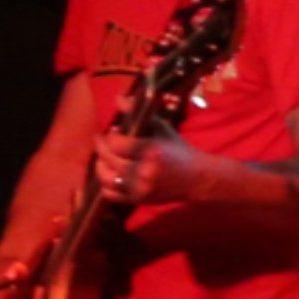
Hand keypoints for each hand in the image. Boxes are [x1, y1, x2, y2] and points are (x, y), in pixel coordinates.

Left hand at [94, 121, 215, 206]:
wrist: (197, 179)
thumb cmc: (179, 150)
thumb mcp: (162, 128)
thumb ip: (138, 113)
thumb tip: (117, 98)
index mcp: (152, 151)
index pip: (117, 143)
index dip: (110, 136)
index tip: (114, 131)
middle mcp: (144, 172)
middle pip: (109, 159)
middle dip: (101, 147)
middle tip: (101, 139)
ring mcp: (140, 189)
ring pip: (106, 178)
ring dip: (101, 165)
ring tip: (104, 157)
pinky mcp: (138, 200)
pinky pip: (111, 194)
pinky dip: (106, 184)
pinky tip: (111, 173)